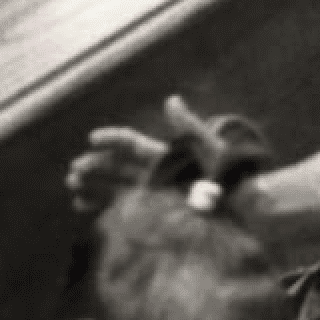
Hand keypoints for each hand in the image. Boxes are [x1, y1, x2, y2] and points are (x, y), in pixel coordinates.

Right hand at [68, 93, 234, 217]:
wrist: (246, 211)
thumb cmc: (230, 177)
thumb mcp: (211, 149)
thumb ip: (189, 128)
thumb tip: (171, 100)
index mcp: (163, 157)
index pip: (131, 144)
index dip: (112, 139)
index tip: (93, 139)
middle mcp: (154, 176)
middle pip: (117, 168)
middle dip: (94, 167)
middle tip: (74, 174)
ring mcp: (152, 198)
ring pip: (114, 189)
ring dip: (93, 188)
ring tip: (74, 191)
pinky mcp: (153, 219)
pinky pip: (123, 212)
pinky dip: (103, 210)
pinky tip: (86, 210)